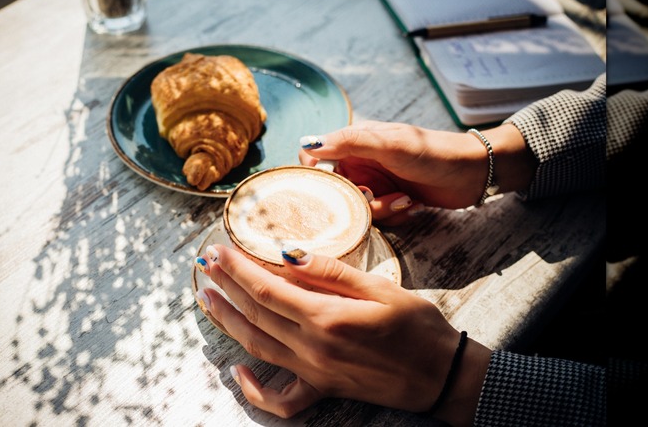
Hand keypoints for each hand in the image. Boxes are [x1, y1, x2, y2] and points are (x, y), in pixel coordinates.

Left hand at [195, 244, 490, 425]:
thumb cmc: (418, 327)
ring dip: (227, 321)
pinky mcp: (322, 388)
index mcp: (327, 317)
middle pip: (255, 313)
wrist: (441, 375)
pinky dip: (254, 390)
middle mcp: (312, 347)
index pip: (267, 288)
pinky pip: (280, 398)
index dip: (237, 268)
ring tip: (207, 299)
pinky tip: (237, 372)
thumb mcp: (380, 288)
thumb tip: (288, 253)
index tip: (218, 250)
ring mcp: (314, 372)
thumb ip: (331, 272)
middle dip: (226, 286)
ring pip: (257, 345)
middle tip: (205, 265)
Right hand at [299, 120, 536, 224]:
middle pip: (335, 190)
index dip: (316, 176)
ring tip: (405, 199)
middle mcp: (360, 162)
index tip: (330, 188)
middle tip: (375, 197)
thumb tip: (308, 144)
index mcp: (354, 142)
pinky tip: (413, 205)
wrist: (473, 172)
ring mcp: (375, 183)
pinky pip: (377, 218)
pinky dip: (394, 215)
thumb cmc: (432, 151)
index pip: (315, 158)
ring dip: (381, 209)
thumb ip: (349, 142)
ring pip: (357, 208)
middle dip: (356, 200)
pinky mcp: (390, 200)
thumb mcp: (389, 144)